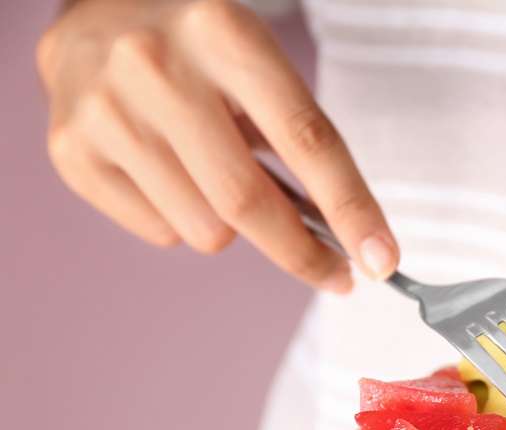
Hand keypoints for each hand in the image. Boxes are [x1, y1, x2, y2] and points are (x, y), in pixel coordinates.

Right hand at [36, 0, 397, 291]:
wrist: (96, 13)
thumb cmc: (199, 49)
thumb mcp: (258, 63)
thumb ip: (300, 143)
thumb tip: (346, 238)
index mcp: (224, 35)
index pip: (307, 141)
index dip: (352, 211)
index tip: (382, 261)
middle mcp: (157, 67)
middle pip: (247, 202)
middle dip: (302, 254)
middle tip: (334, 274)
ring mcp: (105, 111)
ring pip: (204, 231)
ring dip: (229, 225)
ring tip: (214, 172)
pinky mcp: (71, 151)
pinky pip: (160, 233)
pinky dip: (181, 220)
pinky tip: (169, 172)